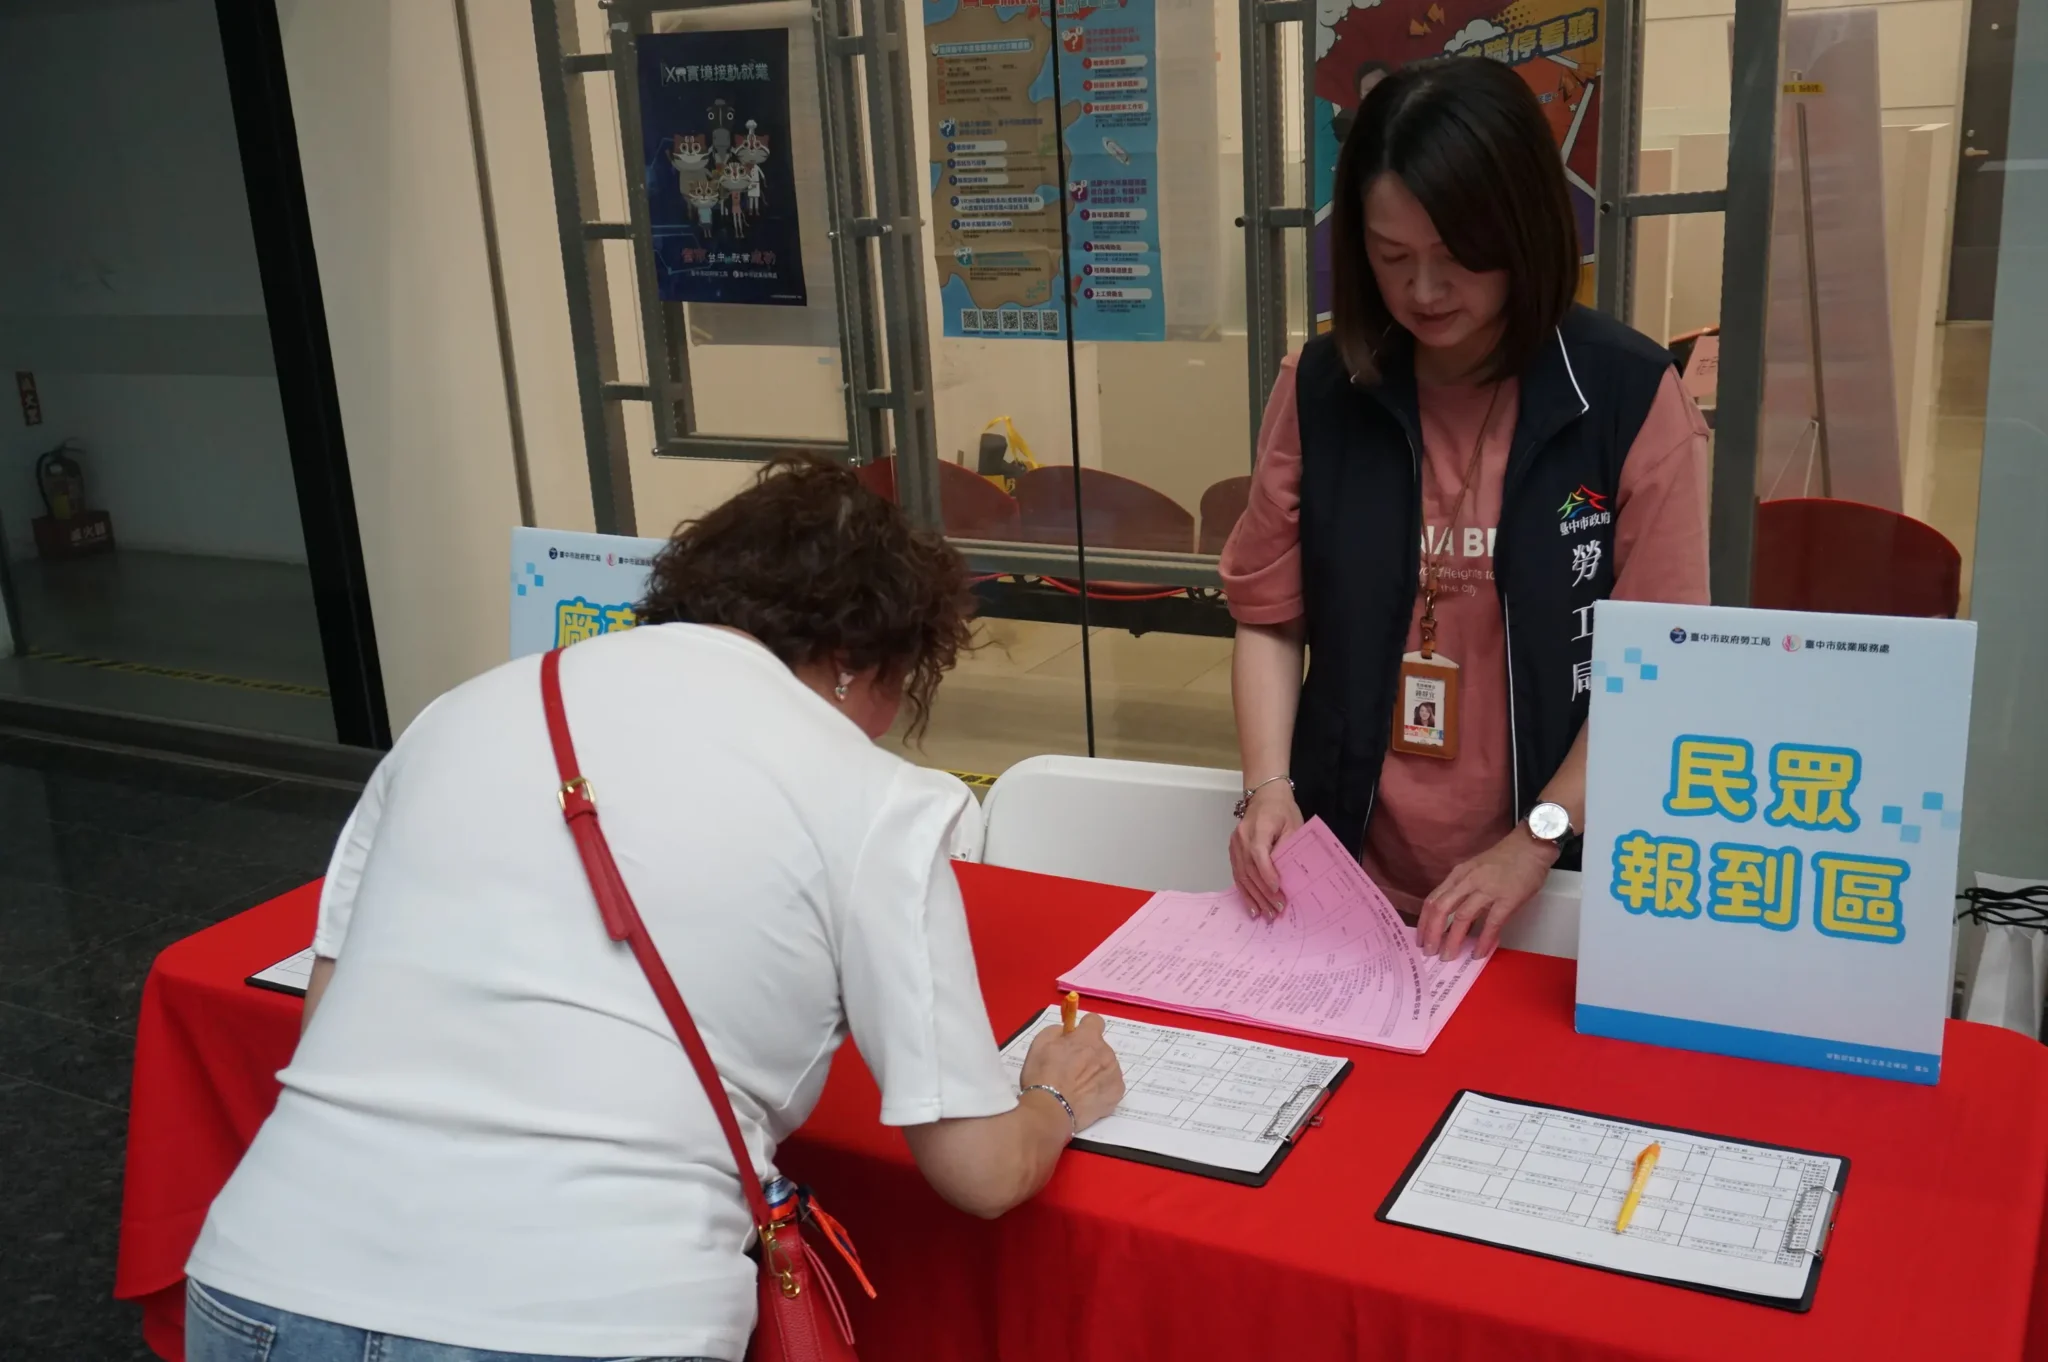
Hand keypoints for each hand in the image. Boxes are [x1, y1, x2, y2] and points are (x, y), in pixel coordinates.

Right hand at [1019, 1013, 1124, 1131]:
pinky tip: (1087, 1097)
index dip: (1084, 1029)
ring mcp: (1114, 1074)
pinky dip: (1101, 1089)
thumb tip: (1066, 1031)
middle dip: (1089, 1053)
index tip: (1075, 1038)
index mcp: (1089, 1038)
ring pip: (1107, 1066)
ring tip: (1079, 1086)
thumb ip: (1056, 1031)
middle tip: (1072, 1068)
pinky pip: (1111, 1085)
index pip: (1095, 1021)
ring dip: (1096, 1071)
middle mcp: (1106, 1052)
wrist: (1051, 1110)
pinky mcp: (1117, 1094)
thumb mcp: (1040, 1043)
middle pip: (1100, 1047)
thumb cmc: (1042, 1076)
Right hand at [1229, 782, 1301, 918]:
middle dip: (1263, 893)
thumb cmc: (1282, 810)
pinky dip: (1244, 893)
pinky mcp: (1233, 851)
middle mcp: (1241, 838)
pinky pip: (1237, 875)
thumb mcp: (1293, 825)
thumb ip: (1289, 847)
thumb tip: (1288, 875)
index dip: (1267, 874)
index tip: (1278, 891)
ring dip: (1254, 897)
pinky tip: (1252, 907)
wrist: (1265, 796)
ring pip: (1241, 876)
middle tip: (1277, 910)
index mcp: (1257, 828)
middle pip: (1250, 870)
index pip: (1259, 855)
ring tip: (1265, 914)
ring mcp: (1234, 845)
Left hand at [1417, 829, 1557, 960]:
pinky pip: (1491, 923)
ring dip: (1452, 940)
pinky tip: (1479, 953)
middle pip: (1441, 909)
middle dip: (1432, 933)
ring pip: (1461, 917)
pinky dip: (1483, 940)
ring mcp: (1487, 889)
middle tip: (1428, 952)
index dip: (1423, 922)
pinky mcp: (1507, 898)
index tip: (1420, 939)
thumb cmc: (1505, 859)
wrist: (1531, 845)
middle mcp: (1468, 881)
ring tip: (1449, 956)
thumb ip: (1463, 889)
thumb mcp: (1475, 870)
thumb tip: (1454, 918)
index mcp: (1458, 875)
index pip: (1433, 900)